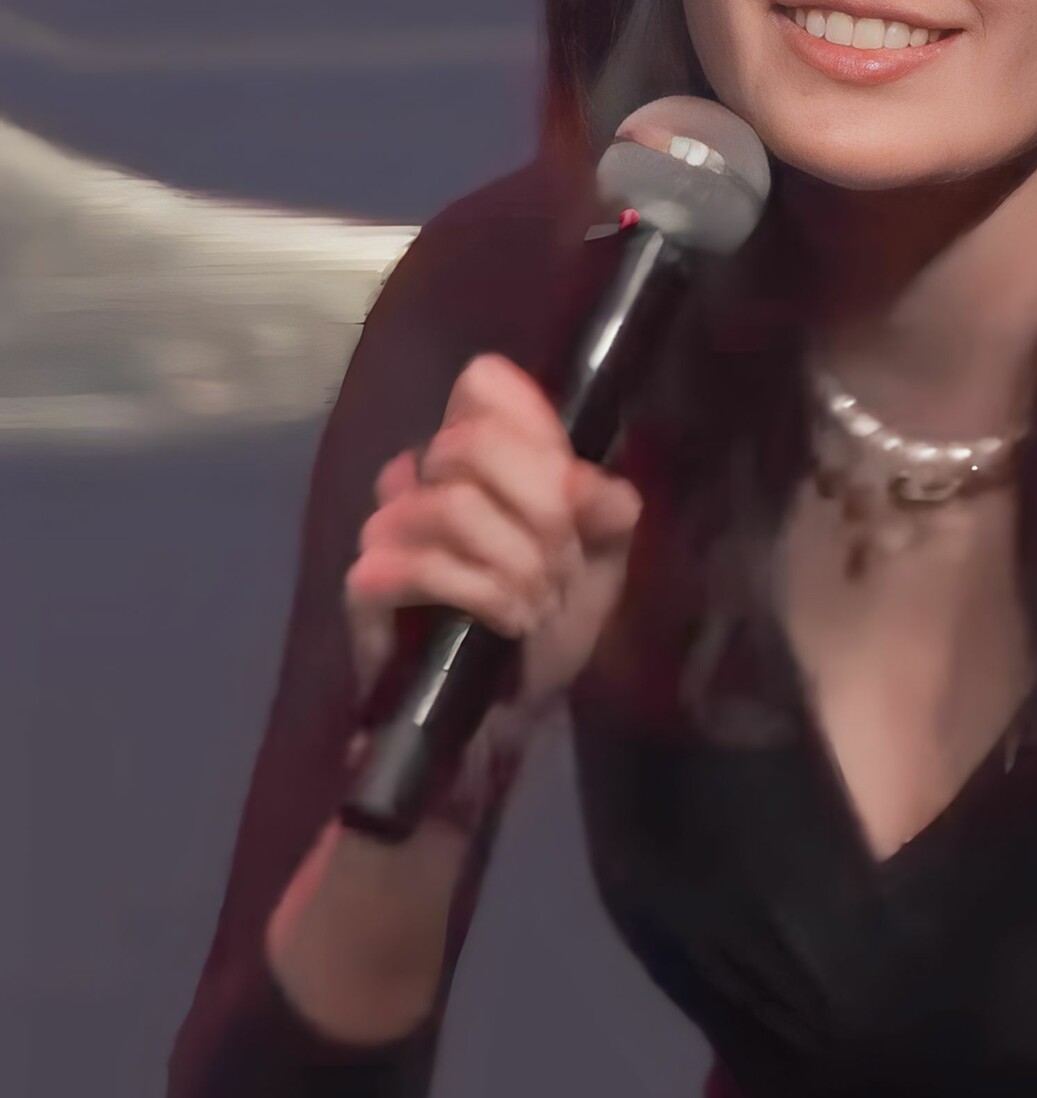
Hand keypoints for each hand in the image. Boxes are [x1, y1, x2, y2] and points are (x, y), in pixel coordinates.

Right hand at [343, 353, 642, 740]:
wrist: (509, 711)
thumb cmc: (549, 624)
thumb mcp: (602, 564)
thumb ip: (608, 513)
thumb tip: (592, 487)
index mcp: (482, 456)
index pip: (483, 386)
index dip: (534, 433)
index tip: (573, 497)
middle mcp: (425, 475)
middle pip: (472, 443)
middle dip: (541, 514)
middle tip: (561, 569)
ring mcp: (389, 527)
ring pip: (453, 507)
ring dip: (517, 565)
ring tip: (537, 605)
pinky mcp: (366, 585)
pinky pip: (415, 565)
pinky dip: (477, 594)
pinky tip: (505, 622)